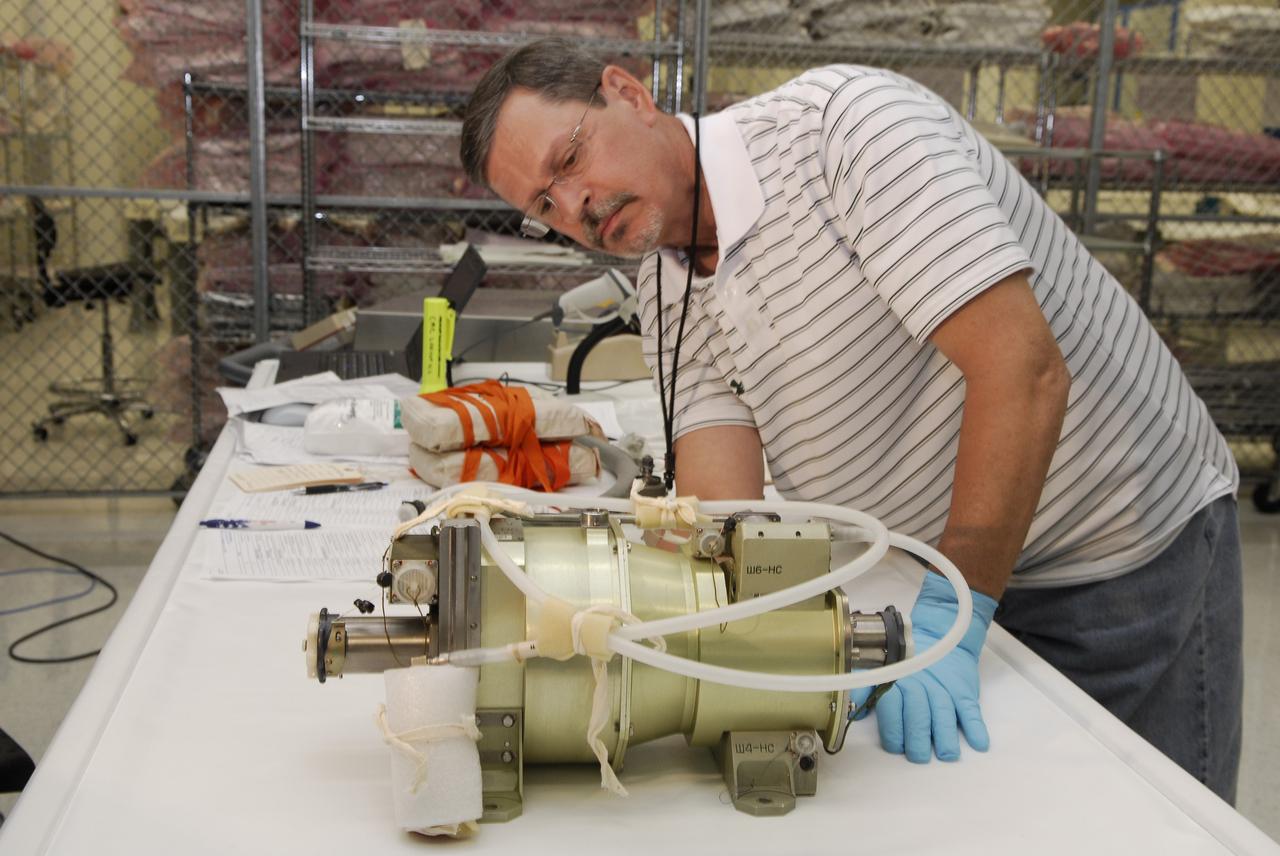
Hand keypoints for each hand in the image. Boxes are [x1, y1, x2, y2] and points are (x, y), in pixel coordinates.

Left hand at [854, 573, 997, 761]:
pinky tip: (979, 744)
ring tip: (946, 754)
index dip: (893, 728)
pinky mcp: (964, 693)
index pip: (892, 707)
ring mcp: (944, 690)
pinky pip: (972, 711)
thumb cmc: (908, 662)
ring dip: (946, 736)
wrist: (940, 636)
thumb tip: (854, 712)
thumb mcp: (884, 670)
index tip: (894, 746)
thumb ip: (867, 690)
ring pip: (944, 715)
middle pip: (919, 714)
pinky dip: (976, 727)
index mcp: (898, 683)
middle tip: (917, 756)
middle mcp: (921, 687)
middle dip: (917, 738)